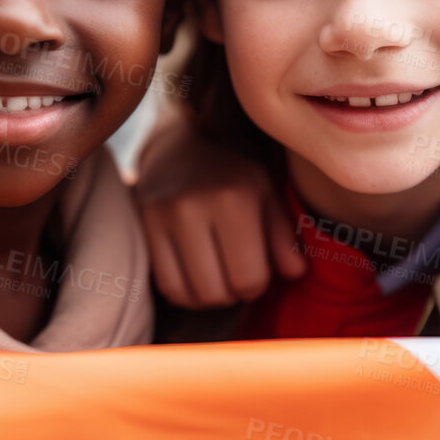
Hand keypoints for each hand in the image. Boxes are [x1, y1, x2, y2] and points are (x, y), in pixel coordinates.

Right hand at [133, 111, 303, 307]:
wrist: (183, 142)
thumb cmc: (234, 174)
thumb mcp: (268, 196)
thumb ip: (285, 238)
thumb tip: (297, 274)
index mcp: (234, 198)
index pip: (249, 279)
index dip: (259, 285)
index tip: (257, 269)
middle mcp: (193, 207)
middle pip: (217, 292)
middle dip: (233, 293)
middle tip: (236, 274)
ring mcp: (161, 217)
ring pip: (188, 295)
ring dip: (208, 297)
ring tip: (217, 276)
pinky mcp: (142, 226)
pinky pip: (165, 285)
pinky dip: (184, 293)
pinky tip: (195, 276)